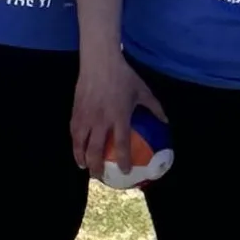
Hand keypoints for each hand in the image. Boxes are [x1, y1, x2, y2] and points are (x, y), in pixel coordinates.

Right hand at [67, 51, 159, 172]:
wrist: (99, 62)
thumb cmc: (124, 76)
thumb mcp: (143, 91)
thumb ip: (154, 107)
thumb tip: (165, 121)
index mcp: (119, 116)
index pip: (122, 144)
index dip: (123, 160)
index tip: (124, 171)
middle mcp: (101, 120)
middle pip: (96, 150)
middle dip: (96, 166)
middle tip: (99, 176)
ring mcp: (86, 116)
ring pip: (80, 143)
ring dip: (81, 158)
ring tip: (84, 167)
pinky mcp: (76, 111)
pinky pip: (74, 132)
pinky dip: (74, 143)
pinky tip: (77, 149)